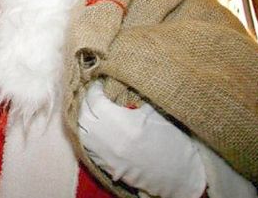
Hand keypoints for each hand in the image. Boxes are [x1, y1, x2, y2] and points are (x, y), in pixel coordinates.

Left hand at [78, 81, 206, 197]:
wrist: (176, 175)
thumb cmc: (169, 142)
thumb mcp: (154, 114)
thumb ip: (135, 98)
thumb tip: (124, 86)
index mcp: (115, 121)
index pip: (93, 98)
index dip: (95, 88)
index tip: (100, 82)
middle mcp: (103, 137)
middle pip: (82, 113)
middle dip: (87, 101)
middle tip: (96, 94)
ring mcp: (101, 153)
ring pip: (81, 130)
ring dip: (85, 117)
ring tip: (94, 109)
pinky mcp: (103, 165)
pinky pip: (87, 145)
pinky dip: (88, 133)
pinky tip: (97, 127)